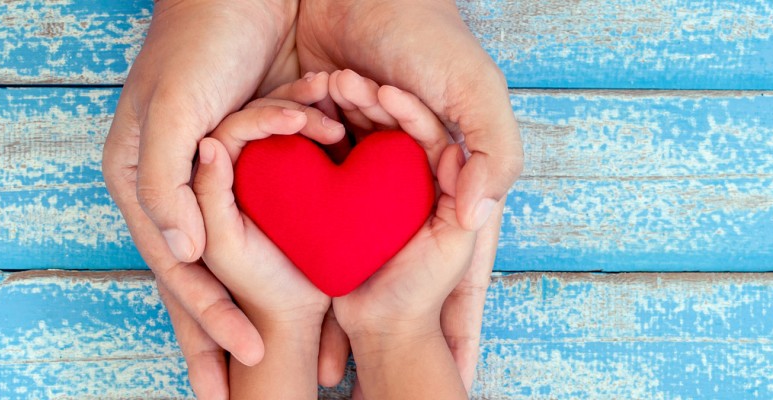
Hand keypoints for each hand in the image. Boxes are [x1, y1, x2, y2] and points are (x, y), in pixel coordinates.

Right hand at [191, 75, 341, 397]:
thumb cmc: (199, 44)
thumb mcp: (174, 114)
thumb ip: (165, 185)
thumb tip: (183, 254)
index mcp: (146, 182)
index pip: (177, 273)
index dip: (206, 323)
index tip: (241, 367)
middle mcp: (179, 186)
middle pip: (205, 279)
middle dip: (228, 332)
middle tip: (257, 381)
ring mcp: (216, 174)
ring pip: (243, 252)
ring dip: (262, 296)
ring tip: (305, 346)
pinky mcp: (257, 156)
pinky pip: (274, 212)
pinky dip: (295, 243)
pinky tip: (322, 277)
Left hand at [296, 1, 525, 388]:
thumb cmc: (425, 30)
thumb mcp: (475, 88)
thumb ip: (494, 149)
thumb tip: (482, 213)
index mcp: (453, 176)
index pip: (465, 263)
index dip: (465, 320)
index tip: (461, 372)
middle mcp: (410, 180)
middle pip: (402, 262)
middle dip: (381, 313)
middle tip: (354, 368)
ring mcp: (364, 165)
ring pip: (351, 237)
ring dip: (335, 273)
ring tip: (324, 335)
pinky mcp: (320, 144)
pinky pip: (309, 196)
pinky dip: (297, 224)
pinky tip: (278, 269)